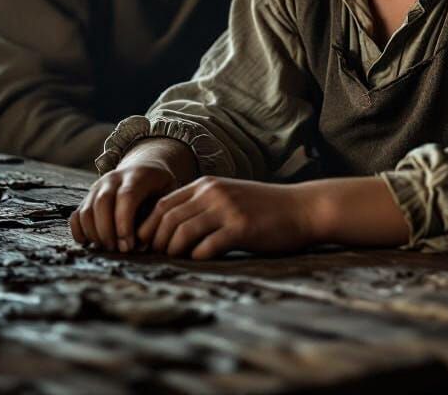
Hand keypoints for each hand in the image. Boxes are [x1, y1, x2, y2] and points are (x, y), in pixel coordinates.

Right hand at [69, 138, 195, 251]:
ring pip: (86, 211)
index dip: (124, 224)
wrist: (144, 168)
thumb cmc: (159, 188)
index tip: (129, 246)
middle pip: (102, 203)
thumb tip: (145, 243)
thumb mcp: (167, 193)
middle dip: (108, 232)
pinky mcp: (88, 198)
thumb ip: (158, 214)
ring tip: (109, 248)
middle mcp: (113, 178)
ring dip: (94, 234)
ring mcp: (97, 187)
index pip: (125, 198)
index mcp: (137, 176)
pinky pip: (76, 216)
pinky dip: (79, 232)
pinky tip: (91, 244)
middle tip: (118, 251)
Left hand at [137, 177, 315, 259]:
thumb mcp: (230, 197)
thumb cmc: (265, 208)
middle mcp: (214, 192)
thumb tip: (168, 231)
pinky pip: (207, 247)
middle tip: (157, 258)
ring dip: (174, 252)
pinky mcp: (241, 228)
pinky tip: (201, 262)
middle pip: (167, 219)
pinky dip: (198, 259)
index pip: (163, 204)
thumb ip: (203, 205)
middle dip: (156, 242)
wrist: (302, 208)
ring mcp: (227, 209)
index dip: (148, 227)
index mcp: (207, 184)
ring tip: (178, 261)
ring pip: (182, 233)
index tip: (146, 246)